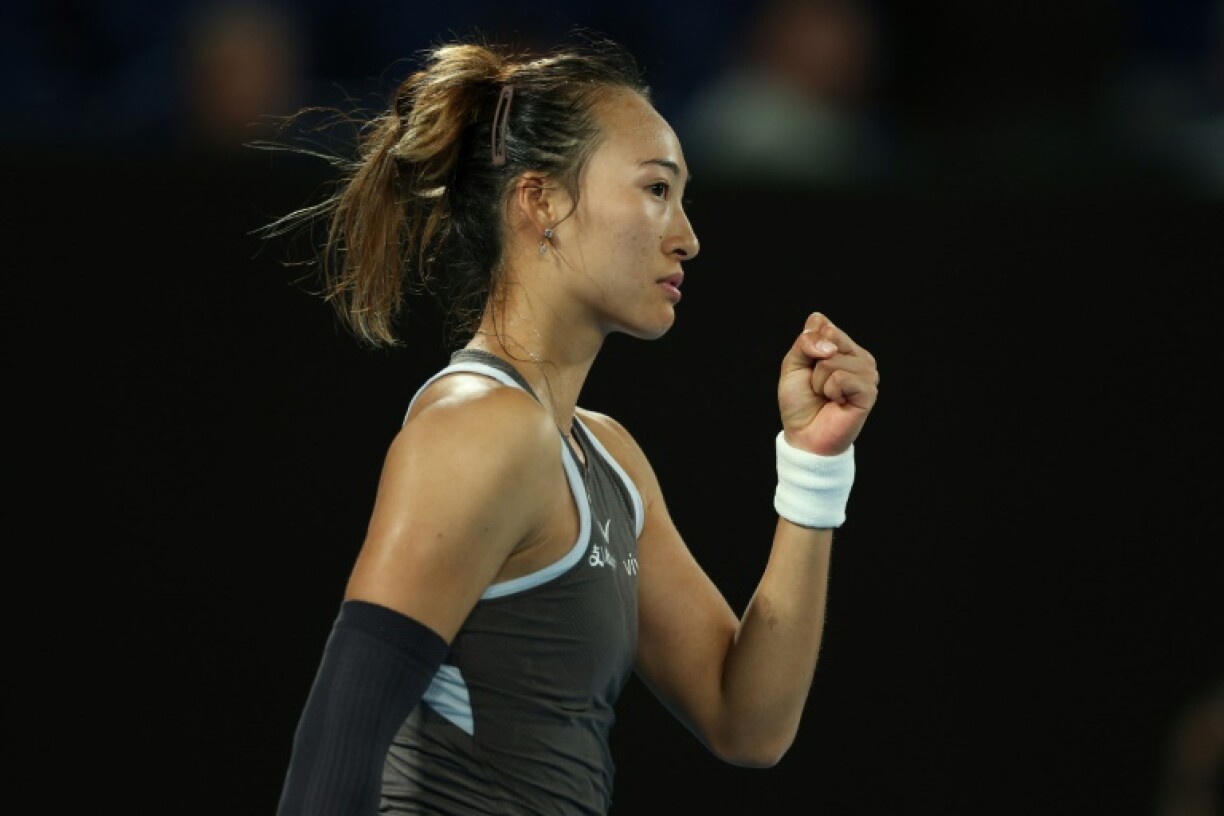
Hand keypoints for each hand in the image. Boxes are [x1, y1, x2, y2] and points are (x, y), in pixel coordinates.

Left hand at [778, 312, 878, 455]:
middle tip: (817, 385)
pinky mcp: (869, 391)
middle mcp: (859, 358)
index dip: (808, 348)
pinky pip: (842, 377)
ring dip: (820, 382)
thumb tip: (824, 325)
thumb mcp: (793, 365)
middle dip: (813, 364)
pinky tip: (836, 402)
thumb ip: (806, 341)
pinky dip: (830, 391)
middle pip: (831, 339)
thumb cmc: (800, 401)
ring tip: (826, 396)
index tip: (808, 369)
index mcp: (844, 348)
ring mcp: (867, 374)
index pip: (826, 327)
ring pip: (834, 360)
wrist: (804, 435)